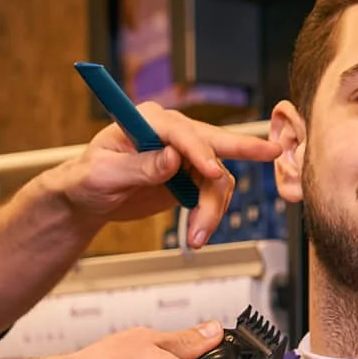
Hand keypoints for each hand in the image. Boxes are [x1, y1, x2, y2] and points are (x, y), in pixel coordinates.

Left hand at [42, 102, 282, 246]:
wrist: (89, 198)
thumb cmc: (87, 178)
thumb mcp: (104, 174)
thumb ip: (138, 166)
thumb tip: (171, 157)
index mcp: (147, 121)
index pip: (182, 131)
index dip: (199, 150)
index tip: (211, 171)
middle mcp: (172, 133)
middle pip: (213, 141)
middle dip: (242, 149)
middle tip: (270, 153)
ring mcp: (184, 155)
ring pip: (217, 178)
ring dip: (212, 209)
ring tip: (196, 237)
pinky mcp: (190, 177)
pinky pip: (212, 194)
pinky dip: (209, 216)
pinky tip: (197, 234)